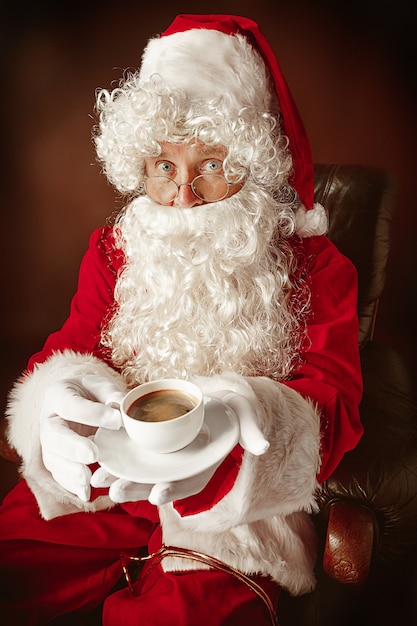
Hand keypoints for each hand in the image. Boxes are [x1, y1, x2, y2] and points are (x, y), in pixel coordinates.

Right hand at [40, 375, 123, 500]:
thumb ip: (111, 394)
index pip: (70, 404)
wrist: (77, 402)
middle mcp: (48, 419)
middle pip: (54, 435)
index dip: (91, 413)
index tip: (116, 420)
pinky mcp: (54, 459)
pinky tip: (85, 493)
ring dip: (70, 471)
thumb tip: (122, 408)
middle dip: (73, 446)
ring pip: (53, 458)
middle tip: (94, 454)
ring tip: (87, 479)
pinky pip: (58, 474)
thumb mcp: (100, 385)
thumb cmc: (90, 392)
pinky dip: (70, 484)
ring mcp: (48, 441)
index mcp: (58, 394)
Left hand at [91, 388, 268, 505]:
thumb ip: (251, 427)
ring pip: (142, 473)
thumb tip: (262, 446)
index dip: (175, 490)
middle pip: (160, 482)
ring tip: (97, 481)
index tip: (158, 494)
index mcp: (204, 462)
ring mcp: (167, 456)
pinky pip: (134, 455)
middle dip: (137, 489)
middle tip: (115, 490)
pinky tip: (97, 457)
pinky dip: (117, 458)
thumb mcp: (243, 409)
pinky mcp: (153, 443)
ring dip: (120, 479)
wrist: (215, 392)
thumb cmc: (230, 402)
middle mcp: (183, 465)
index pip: (191, 482)